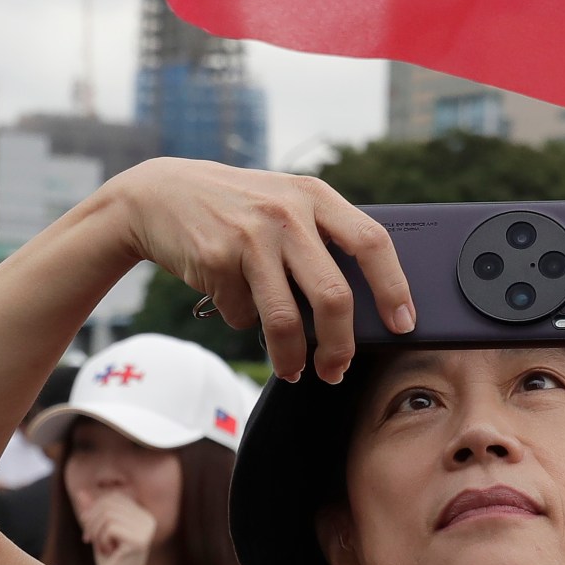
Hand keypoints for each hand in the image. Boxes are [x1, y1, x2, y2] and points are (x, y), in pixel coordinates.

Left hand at [84, 492, 159, 564]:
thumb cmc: (110, 562)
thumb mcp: (98, 532)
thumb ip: (93, 512)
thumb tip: (81, 492)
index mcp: (143, 515)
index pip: (114, 496)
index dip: (96, 508)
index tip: (88, 529)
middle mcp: (148, 519)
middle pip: (110, 502)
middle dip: (92, 519)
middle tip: (88, 538)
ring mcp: (145, 530)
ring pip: (108, 514)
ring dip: (95, 531)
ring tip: (98, 546)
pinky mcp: (139, 540)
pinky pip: (110, 527)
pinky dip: (101, 539)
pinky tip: (107, 552)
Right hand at [99, 160, 413, 383]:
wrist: (160, 194)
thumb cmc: (238, 206)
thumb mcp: (285, 201)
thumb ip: (321, 237)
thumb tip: (364, 304)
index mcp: (314, 195)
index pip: (371, 242)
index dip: (393, 287)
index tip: (404, 324)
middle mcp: (286, 212)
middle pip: (334, 294)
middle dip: (341, 345)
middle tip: (337, 369)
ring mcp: (249, 237)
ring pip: (286, 319)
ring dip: (292, 358)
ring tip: (294, 370)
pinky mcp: (215, 260)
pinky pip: (241, 315)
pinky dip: (241, 320)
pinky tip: (232, 299)